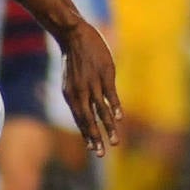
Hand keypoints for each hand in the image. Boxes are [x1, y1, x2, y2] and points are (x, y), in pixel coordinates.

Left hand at [58, 22, 120, 156]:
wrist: (73, 35)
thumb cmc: (73, 59)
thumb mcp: (70, 81)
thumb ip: (77, 97)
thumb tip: (83, 112)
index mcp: (71, 95)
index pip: (80, 120)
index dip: (87, 135)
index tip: (93, 149)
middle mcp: (80, 92)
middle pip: (89, 120)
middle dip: (95, 138)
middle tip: (101, 154)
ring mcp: (93, 83)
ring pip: (101, 110)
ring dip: (108, 127)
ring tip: (115, 141)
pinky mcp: (105, 74)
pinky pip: (110, 94)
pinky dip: (115, 107)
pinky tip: (119, 118)